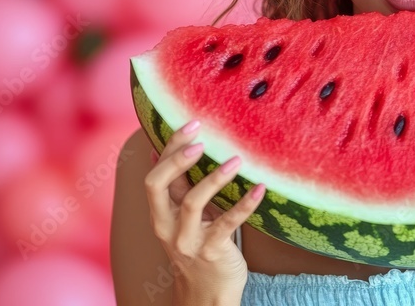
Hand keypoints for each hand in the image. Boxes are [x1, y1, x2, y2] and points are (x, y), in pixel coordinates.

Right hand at [144, 119, 266, 303]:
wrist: (207, 292)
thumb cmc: (200, 244)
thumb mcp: (184, 217)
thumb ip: (179, 187)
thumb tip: (166, 149)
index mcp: (160, 213)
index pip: (154, 175)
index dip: (170, 148)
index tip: (191, 124)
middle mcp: (167, 226)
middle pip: (158, 186)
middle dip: (176, 160)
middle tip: (201, 140)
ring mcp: (188, 240)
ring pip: (193, 203)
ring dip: (215, 178)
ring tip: (236, 160)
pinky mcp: (212, 251)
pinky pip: (228, 224)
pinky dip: (245, 204)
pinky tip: (260, 189)